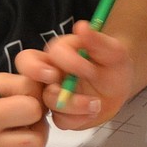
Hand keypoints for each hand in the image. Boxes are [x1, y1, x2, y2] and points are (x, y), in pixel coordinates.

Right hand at [0, 65, 48, 146]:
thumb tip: (49, 93)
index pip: (32, 109)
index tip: (19, 97)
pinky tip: (1, 141)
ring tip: (12, 127)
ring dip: (30, 136)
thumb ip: (21, 84)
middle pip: (39, 138)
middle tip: (21, 114)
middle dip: (35, 123)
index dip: (31, 99)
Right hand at [15, 21, 136, 129]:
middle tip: (58, 84)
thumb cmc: (113, 64)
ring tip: (97, 104)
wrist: (121, 88)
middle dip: (36, 75)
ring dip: (73, 105)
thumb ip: (97, 40)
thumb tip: (81, 26)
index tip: (86, 69)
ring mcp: (52, 95)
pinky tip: (93, 113)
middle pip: (25, 72)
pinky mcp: (60, 115)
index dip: (63, 61)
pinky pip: (60, 121)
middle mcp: (49, 73)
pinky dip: (78, 119)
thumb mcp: (113, 51)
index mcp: (58, 53)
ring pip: (48, 101)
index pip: (44, 53)